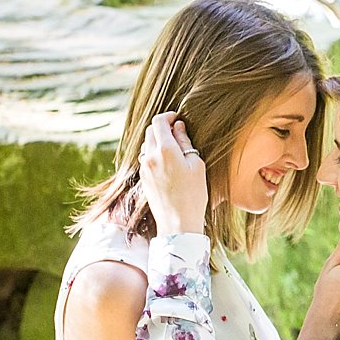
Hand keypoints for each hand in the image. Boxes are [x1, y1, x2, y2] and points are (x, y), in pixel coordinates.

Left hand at [138, 111, 207, 236]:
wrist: (178, 223)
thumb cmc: (193, 195)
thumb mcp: (196, 165)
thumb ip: (185, 142)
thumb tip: (178, 126)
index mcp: (165, 150)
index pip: (159, 122)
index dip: (168, 116)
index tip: (177, 119)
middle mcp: (150, 156)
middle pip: (151, 131)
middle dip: (163, 127)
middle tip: (177, 132)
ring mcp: (144, 168)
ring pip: (147, 144)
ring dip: (158, 141)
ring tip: (174, 149)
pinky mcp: (143, 178)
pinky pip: (146, 158)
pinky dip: (155, 154)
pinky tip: (168, 163)